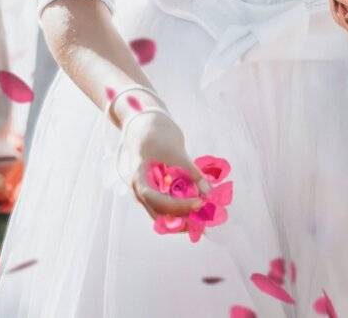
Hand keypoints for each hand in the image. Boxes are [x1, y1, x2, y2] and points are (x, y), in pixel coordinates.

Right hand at [117, 111, 210, 227]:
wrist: (145, 123)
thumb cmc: (156, 134)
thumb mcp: (175, 151)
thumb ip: (191, 172)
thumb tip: (208, 192)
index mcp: (139, 180)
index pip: (157, 201)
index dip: (178, 206)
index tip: (199, 202)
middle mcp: (140, 191)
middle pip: (159, 213)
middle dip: (182, 220)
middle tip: (203, 223)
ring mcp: (146, 191)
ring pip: (163, 212)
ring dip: (182, 216)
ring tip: (202, 217)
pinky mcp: (154, 189)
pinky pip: (166, 204)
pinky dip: (180, 207)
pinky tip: (195, 206)